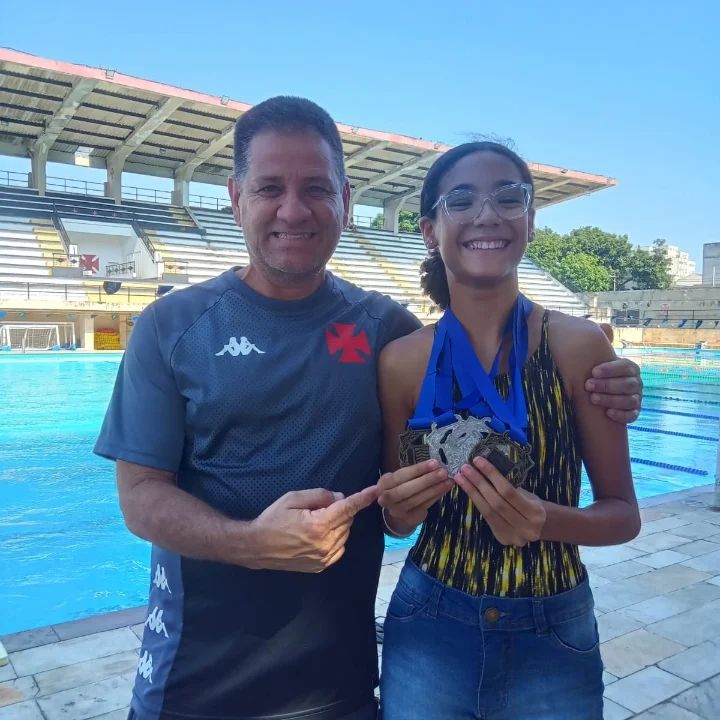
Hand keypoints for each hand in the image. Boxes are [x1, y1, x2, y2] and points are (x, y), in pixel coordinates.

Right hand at [248, 486, 377, 572]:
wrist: (257, 547)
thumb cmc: (273, 519)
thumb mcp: (293, 498)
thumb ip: (320, 496)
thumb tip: (339, 498)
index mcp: (318, 525)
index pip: (347, 508)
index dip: (363, 498)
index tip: (376, 490)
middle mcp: (325, 543)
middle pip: (347, 520)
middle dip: (341, 509)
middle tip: (321, 507)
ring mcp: (324, 557)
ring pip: (345, 534)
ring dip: (339, 524)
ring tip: (317, 521)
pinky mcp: (321, 566)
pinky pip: (340, 548)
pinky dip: (336, 538)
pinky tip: (321, 534)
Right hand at [377, 459, 451, 536]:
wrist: (397, 510)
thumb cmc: (400, 487)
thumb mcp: (400, 479)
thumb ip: (412, 473)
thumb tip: (434, 464)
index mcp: (383, 484)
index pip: (400, 476)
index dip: (417, 470)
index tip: (434, 463)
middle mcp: (386, 499)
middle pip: (407, 490)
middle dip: (426, 480)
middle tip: (443, 472)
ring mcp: (397, 511)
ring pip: (416, 500)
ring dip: (434, 489)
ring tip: (448, 480)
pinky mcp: (409, 519)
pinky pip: (424, 506)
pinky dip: (436, 496)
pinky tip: (444, 488)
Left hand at [454, 457, 545, 546]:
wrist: (543, 526)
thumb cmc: (533, 504)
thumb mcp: (527, 493)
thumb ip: (509, 486)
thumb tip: (485, 470)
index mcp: (535, 512)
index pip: (508, 491)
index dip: (492, 475)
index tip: (478, 461)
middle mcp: (526, 527)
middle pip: (496, 502)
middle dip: (478, 483)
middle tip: (465, 468)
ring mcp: (514, 536)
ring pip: (488, 511)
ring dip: (472, 492)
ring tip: (460, 478)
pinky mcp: (503, 539)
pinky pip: (487, 518)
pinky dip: (477, 502)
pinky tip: (468, 490)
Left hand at [585, 358, 641, 422]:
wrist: (603, 392)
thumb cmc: (598, 375)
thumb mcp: (599, 364)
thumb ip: (595, 355)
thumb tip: (583, 348)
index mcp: (630, 369)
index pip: (625, 367)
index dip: (610, 369)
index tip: (593, 372)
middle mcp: (636, 383)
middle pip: (627, 384)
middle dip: (607, 385)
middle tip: (588, 385)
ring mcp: (637, 398)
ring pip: (629, 400)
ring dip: (611, 400)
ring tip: (593, 398)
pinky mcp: (634, 412)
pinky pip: (631, 415)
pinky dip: (621, 415)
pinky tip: (608, 413)